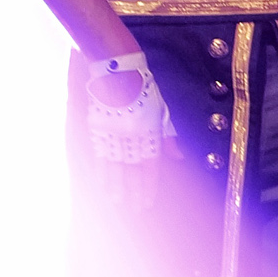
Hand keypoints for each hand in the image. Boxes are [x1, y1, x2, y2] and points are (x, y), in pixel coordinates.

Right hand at [86, 59, 179, 212]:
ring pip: (114, 164)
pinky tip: (101, 182)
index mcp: (148, 129)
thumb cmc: (143, 87)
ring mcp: (112, 130)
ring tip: (117, 202)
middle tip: (133, 209)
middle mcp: (130, 133)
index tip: (147, 200)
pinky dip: (101, 169)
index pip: (150, 164)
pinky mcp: (97, 126)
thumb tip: (179, 157)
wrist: (117, 67)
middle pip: (132, 168)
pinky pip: (99, 153)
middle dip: (133, 191)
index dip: (148, 185)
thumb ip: (168, 135)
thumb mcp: (161, 108)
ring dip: (116, 185)